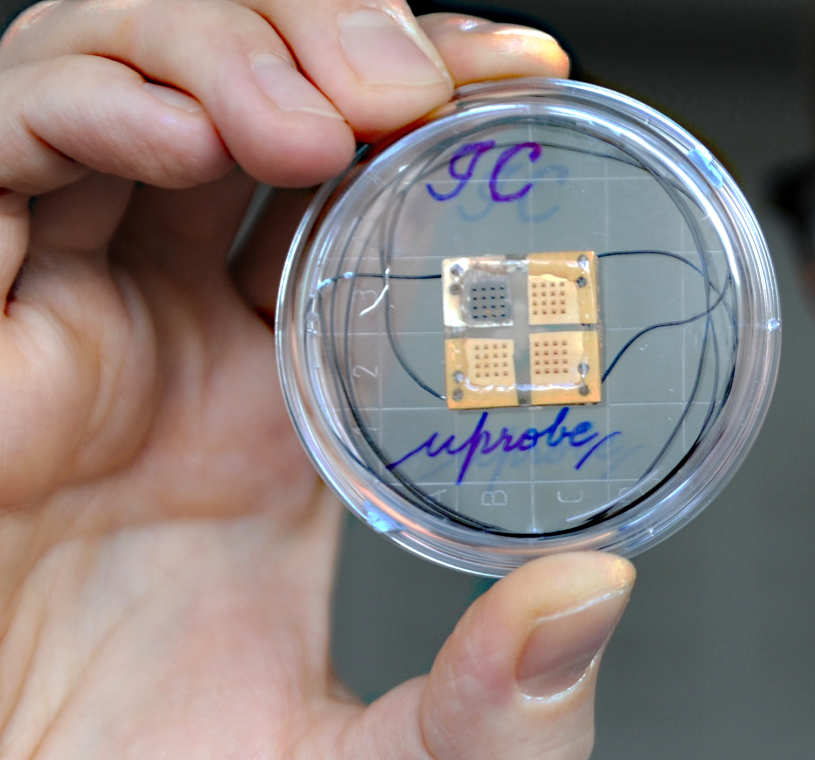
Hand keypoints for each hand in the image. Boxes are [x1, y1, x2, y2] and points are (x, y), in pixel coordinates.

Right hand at [0, 3, 634, 757]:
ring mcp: (54, 326)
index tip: (520, 73)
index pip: (351, 182)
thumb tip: (595, 593)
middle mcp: (161, 336)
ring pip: (110, 81)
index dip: (422, 97)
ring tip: (326, 119)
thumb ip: (504, 701)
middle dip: (322, 30)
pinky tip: (188, 144)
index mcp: (276, 397)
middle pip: (234, 92)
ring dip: (219, 46)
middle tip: (417, 79)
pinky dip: (79, 104)